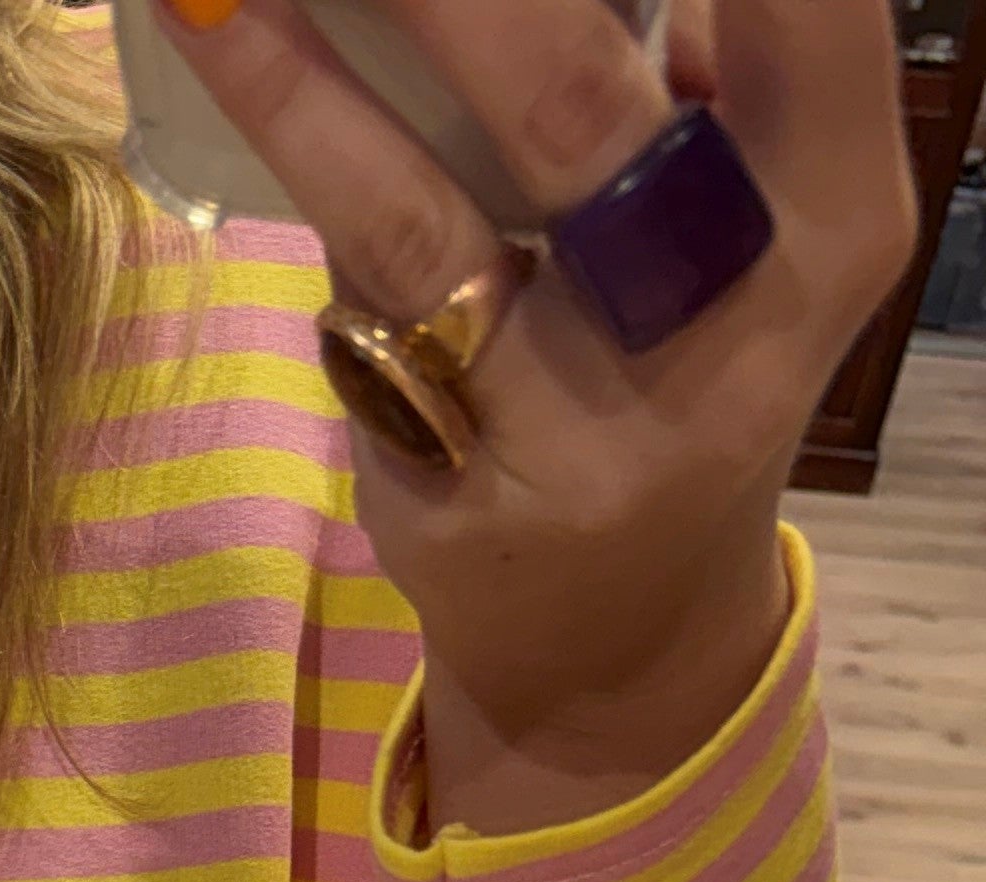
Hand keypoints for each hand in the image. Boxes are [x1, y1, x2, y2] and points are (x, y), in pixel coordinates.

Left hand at [158, 0, 918, 830]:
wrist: (621, 636)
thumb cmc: (681, 365)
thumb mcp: (754, 228)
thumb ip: (716, 83)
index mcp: (833, 223)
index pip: (811, 21)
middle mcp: (721, 331)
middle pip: (569, 102)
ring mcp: (573, 434)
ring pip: (416, 218)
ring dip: (299, 86)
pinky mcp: (452, 498)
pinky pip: (358, 315)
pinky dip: (305, 186)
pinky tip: (232, 72)